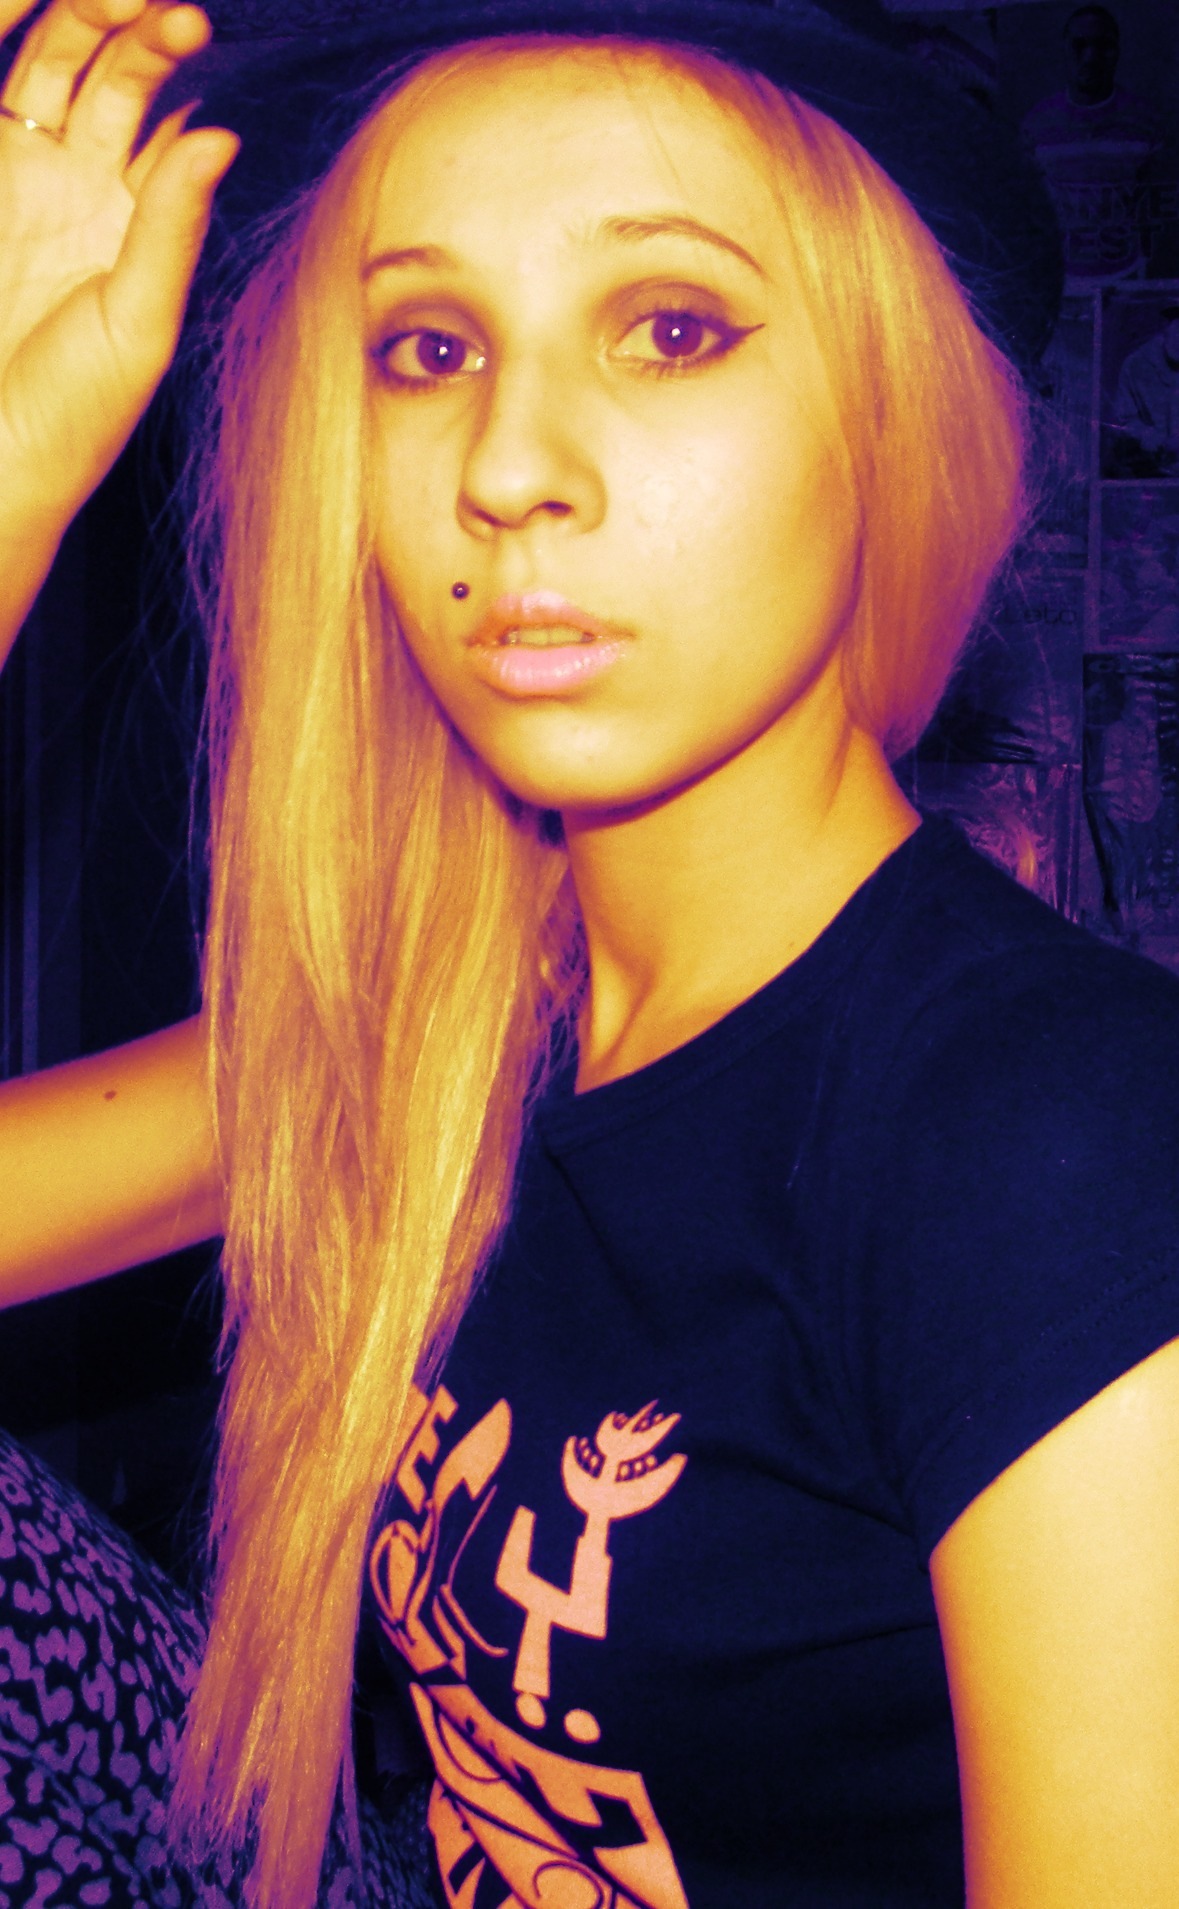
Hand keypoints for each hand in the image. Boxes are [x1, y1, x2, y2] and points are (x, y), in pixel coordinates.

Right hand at [0, 0, 236, 542]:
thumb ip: (172, 226)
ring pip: (50, 66)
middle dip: (134, 25)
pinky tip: (31, 9)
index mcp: (141, 225)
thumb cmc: (74, 416)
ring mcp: (24, 179)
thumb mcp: (138, 322)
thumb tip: (222, 134)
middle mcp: (86, 191)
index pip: (173, 118)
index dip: (182, 64)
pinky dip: (12, 42)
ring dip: (76, 19)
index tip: (197, 19)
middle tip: (163, 2)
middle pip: (112, 75)